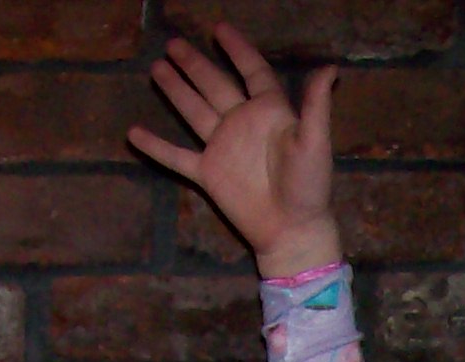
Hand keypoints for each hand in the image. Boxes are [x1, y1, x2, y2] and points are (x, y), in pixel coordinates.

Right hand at [129, 25, 341, 279]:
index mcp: (269, 112)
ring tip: (157, 68)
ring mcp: (223, 148)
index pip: (252, 71)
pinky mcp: (208, 174)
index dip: (238, 49)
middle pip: (214, 85)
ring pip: (194, 111)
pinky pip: (177, 157)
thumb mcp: (315, 142)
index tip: (220, 28)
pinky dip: (156, 146)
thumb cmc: (309, 186)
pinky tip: (133, 133)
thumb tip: (330, 67)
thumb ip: (316, 105)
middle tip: (174, 43)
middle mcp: (242, 124)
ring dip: (176, 90)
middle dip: (195, 64)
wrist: (292, 230)